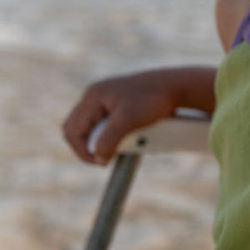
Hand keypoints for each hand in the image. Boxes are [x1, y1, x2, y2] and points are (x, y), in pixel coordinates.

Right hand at [61, 67, 213, 164]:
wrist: (176, 87)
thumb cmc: (153, 99)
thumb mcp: (128, 121)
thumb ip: (109, 140)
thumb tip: (98, 159)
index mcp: (93, 96)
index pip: (73, 131)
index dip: (82, 151)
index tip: (100, 163)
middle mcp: (95, 95)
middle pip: (76, 128)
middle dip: (87, 146)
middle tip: (103, 159)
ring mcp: (104, 98)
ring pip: (89, 127)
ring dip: (98, 140)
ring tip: (114, 149)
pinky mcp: (116, 103)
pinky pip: (103, 123)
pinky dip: (108, 134)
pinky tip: (122, 140)